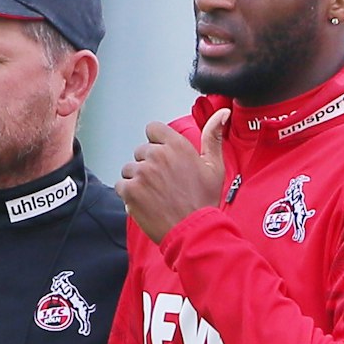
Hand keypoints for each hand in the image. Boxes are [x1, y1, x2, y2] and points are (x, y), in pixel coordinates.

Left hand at [116, 108, 229, 242]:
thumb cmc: (204, 201)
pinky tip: (145, 203)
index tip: (163, 159)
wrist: (193, 231)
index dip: (156, 143)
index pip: (153, 129)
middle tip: (163, 184)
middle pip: (140, 152)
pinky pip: (121, 185)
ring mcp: (142, 172)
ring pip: (129, 169)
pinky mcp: (130, 190)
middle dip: (148, 165)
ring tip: (154, 196)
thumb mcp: (214, 166)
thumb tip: (222, 112)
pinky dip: (129, 195)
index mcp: (177, 145)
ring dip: (137, 181)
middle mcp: (157, 155)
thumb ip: (213, 137)